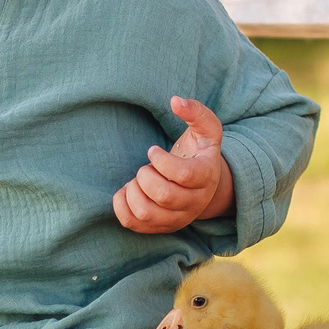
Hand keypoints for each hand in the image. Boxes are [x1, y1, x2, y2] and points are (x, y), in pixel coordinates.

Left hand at [113, 96, 233, 234]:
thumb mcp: (206, 130)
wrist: (200, 186)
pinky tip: (128, 190)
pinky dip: (121, 205)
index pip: (184, 175)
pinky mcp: (159, 228)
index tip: (152, 150)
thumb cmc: (198, 153)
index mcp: (206, 177)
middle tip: (145, 167)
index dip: (161, 160)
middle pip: (164, 196)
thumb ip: (196, 112)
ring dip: (134, 192)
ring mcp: (177, 219)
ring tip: (138, 181)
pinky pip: (133, 224)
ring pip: (146, 213)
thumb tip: (175, 101)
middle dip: (146, 176)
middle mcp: (195, 203)